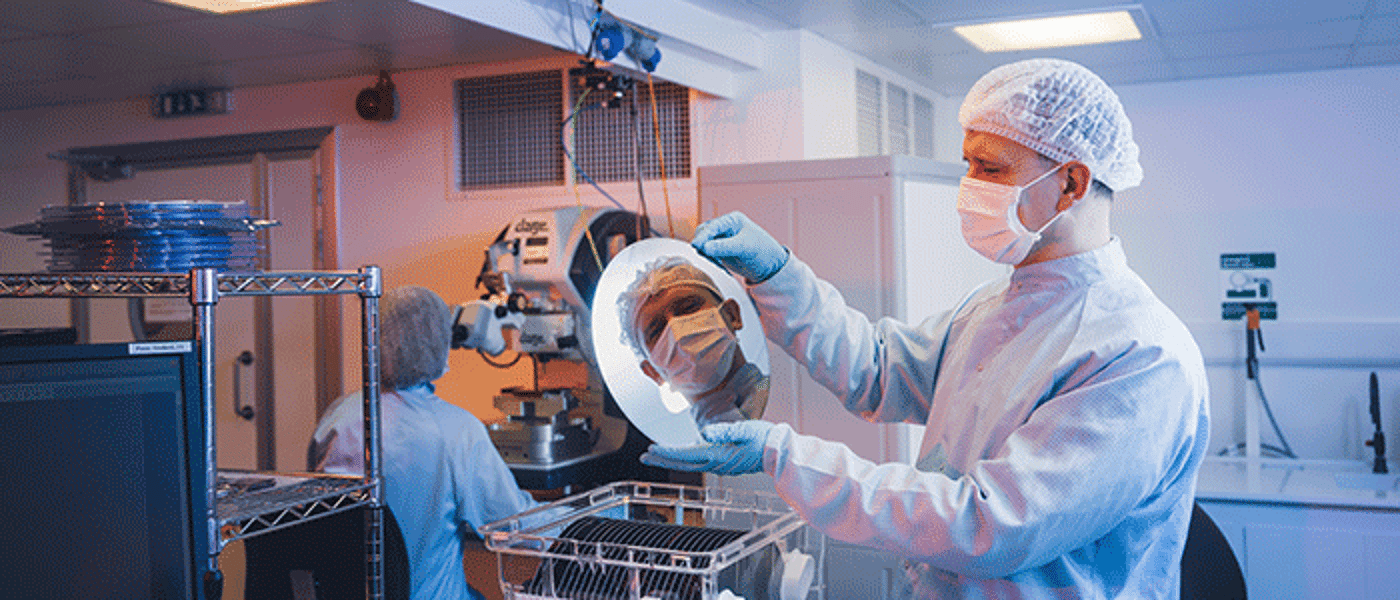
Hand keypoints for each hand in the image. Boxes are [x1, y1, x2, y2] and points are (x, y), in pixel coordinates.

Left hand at [640, 421, 774, 475]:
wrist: (781, 454)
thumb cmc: (767, 440)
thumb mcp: (747, 430)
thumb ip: (725, 431)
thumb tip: (705, 432)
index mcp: (720, 455)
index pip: (687, 454)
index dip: (668, 453)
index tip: (651, 450)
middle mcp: (717, 463)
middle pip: (684, 462)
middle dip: (663, 459)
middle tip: (644, 457)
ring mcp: (720, 464)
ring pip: (690, 462)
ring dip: (672, 459)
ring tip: (656, 455)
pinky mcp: (724, 462)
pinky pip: (699, 460)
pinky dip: (685, 458)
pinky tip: (680, 454)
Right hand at [692, 212, 788, 283]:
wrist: (769, 267)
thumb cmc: (762, 252)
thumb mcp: (744, 247)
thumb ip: (724, 247)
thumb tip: (705, 247)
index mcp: (732, 220)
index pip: (712, 226)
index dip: (703, 236)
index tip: (696, 246)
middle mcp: (725, 228)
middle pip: (704, 234)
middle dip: (703, 245)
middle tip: (705, 257)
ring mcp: (721, 240)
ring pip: (704, 245)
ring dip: (705, 254)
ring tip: (717, 263)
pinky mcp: (720, 252)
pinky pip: (708, 255)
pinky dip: (709, 260)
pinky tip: (720, 266)